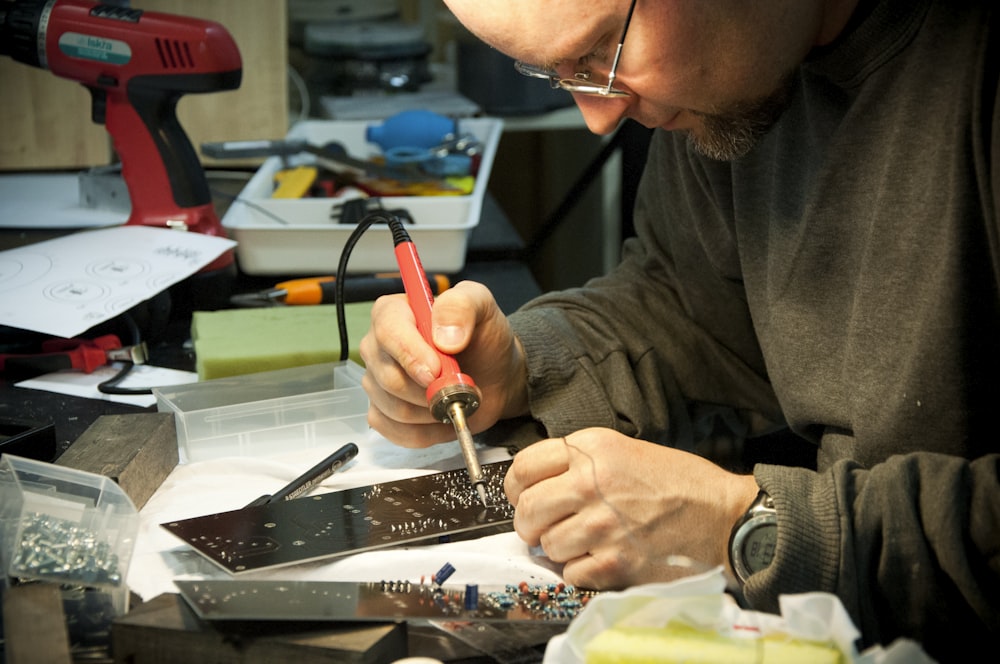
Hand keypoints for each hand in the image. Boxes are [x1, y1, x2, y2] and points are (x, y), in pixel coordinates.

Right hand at [359, 280, 527, 446]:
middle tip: (459, 385)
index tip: (437, 371)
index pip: (387, 333)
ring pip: (394, 409)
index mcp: (393, 312)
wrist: (494, 374)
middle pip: (388, 377)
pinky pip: (395, 431)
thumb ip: (461, 306)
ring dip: (433, 411)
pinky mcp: (384, 412)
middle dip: (430, 390)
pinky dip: (427, 432)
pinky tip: (444, 417)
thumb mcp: (481, 307)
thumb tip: (444, 336)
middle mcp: (378, 346)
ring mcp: (377, 382)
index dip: (411, 355)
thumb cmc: (483, 338)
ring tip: (455, 398)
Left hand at [504, 428, 759, 588]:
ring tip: (584, 542)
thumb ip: (579, 462)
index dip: (516, 487)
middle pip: (526, 509)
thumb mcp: (625, 450)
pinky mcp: (614, 562)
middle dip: (530, 523)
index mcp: (592, 449)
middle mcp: (590, 483)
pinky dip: (582, 571)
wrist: (723, 515)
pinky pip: (571, 573)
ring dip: (559, 549)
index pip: (523, 467)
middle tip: (546, 526)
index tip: (522, 496)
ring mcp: (601, 525)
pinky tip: (602, 558)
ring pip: (546, 545)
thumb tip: (536, 485)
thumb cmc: (678, 483)